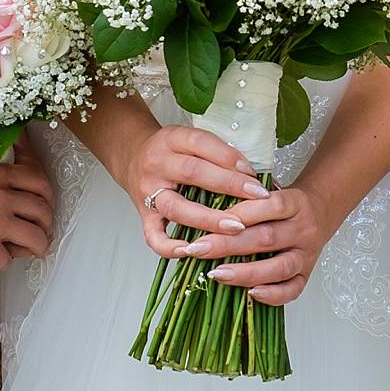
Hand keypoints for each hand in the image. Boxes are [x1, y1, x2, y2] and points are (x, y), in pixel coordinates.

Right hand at [0, 160, 54, 268]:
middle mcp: (0, 197)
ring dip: (38, 244)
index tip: (44, 201)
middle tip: (43, 227)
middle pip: (42, 209)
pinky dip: (6, 259)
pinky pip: (9, 258)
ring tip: (33, 248)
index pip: (38, 179)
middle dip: (47, 221)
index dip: (46, 193)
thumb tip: (14, 139)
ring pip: (35, 237)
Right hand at [122, 124, 270, 261]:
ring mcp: (148, 192)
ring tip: (236, 227)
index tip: (254, 173)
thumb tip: (252, 175)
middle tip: (258, 197)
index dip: (230, 158)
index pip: (202, 143)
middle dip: (229, 185)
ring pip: (177, 207)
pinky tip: (193, 251)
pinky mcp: (143, 215)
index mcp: (171, 139)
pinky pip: (154, 236)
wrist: (132, 157)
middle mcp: (157, 164)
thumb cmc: (170, 151)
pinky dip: (171, 247)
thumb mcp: (190, 140)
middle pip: (192, 173)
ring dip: (209, 219)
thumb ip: (215, 152)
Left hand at [182, 181, 335, 305]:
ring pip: (279, 267)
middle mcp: (304, 229)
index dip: (241, 213)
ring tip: (217, 274)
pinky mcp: (307, 275)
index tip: (208, 220)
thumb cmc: (285, 204)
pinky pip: (293, 290)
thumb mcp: (270, 191)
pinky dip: (272, 295)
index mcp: (296, 202)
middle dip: (229, 245)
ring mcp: (307, 255)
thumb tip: (206, 211)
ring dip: (246, 272)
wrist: (320, 211)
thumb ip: (246, 198)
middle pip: (267, 238)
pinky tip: (250, 294)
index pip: (271, 205)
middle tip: (198, 249)